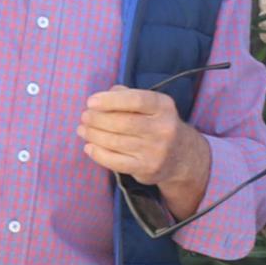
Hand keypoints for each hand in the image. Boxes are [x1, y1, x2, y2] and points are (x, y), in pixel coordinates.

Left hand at [81, 86, 204, 207]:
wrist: (182, 156)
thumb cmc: (157, 124)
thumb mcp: (151, 105)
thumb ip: (127, 95)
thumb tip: (102, 96)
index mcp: (164, 107)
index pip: (136, 100)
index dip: (111, 100)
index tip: (91, 102)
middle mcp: (163, 129)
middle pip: (122, 122)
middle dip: (97, 119)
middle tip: (84, 117)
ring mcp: (156, 151)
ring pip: (116, 142)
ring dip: (93, 135)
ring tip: (83, 130)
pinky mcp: (147, 169)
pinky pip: (116, 161)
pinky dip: (98, 154)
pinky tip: (89, 147)